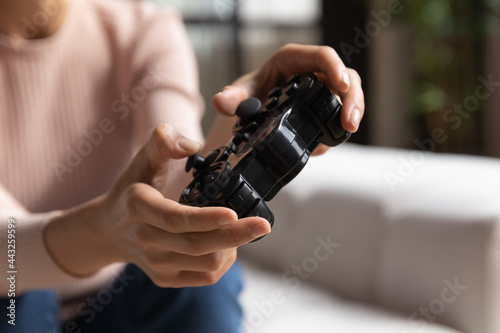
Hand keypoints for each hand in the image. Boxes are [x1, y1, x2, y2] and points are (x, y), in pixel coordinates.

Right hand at [44, 124, 270, 287]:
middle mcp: (146, 240)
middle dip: (236, 235)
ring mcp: (156, 263)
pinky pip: (205, 277)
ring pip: (207, 264)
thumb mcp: (141, 161)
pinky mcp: (165, 278)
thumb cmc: (131, 190)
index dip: (206, 218)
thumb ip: (162, 142)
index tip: (233, 213)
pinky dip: (224, 262)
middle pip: (198, 245)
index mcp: (139, 208)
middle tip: (263, 224)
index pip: (175, 219)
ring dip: (231, 247)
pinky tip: (227, 245)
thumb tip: (193, 145)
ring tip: (240, 230)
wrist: (108, 231)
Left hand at [211, 43, 364, 154]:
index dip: (335, 68)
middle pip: (345, 76)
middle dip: (352, 98)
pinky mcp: (325, 107)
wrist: (253, 109)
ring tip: (347, 131)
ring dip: (353, 111)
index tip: (341, 86)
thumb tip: (222, 101)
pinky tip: (332, 141)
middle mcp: (313, 72)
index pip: (322, 56)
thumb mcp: (241, 94)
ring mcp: (322, 90)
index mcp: (294, 60)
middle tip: (349, 122)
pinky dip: (340, 127)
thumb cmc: (251, 93)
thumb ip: (233, 98)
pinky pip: (341, 112)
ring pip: (349, 94)